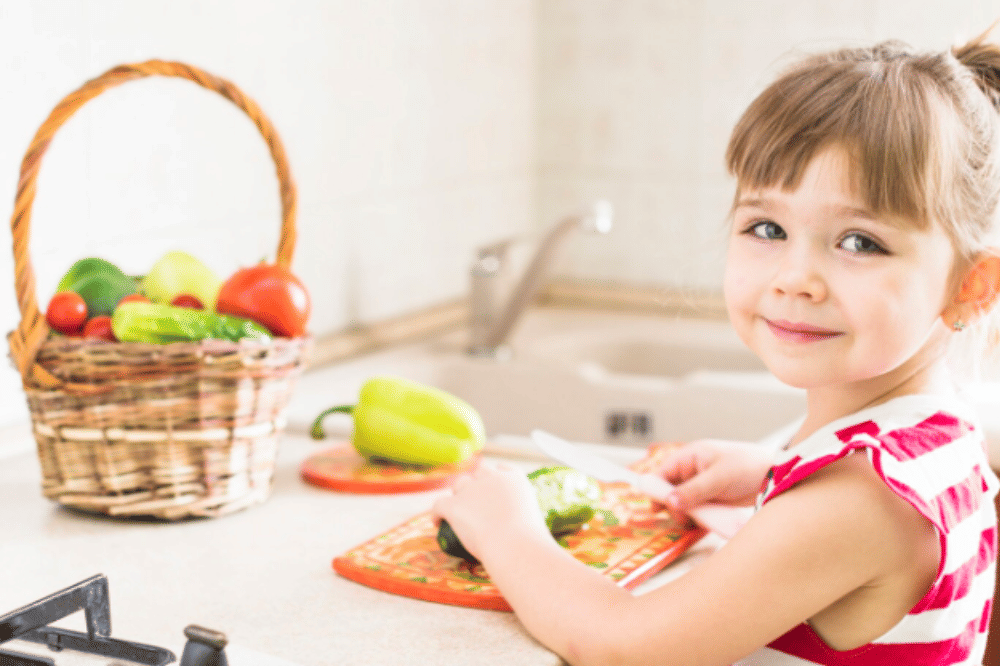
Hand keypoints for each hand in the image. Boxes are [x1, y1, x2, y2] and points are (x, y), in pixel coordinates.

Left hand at [432, 462, 548, 561]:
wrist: (514, 546)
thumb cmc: (530, 540)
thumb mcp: (535, 519)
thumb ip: (525, 515)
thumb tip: (522, 528)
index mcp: (515, 479)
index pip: (502, 469)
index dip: (496, 477)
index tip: (493, 488)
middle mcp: (492, 478)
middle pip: (479, 473)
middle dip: (478, 484)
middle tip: (477, 504)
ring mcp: (472, 490)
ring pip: (460, 484)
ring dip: (458, 495)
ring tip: (457, 512)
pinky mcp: (454, 505)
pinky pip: (439, 504)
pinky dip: (437, 513)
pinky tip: (437, 522)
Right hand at [651, 439, 775, 510]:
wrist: (776, 476)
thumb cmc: (748, 466)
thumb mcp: (718, 477)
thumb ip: (693, 491)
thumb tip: (669, 502)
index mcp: (690, 457)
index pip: (662, 473)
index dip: (656, 489)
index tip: (655, 507)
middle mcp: (692, 471)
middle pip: (670, 492)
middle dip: (675, 506)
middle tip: (685, 518)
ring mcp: (701, 486)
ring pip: (683, 504)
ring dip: (688, 514)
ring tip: (702, 519)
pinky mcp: (711, 499)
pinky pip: (697, 511)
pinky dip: (699, 518)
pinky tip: (708, 521)